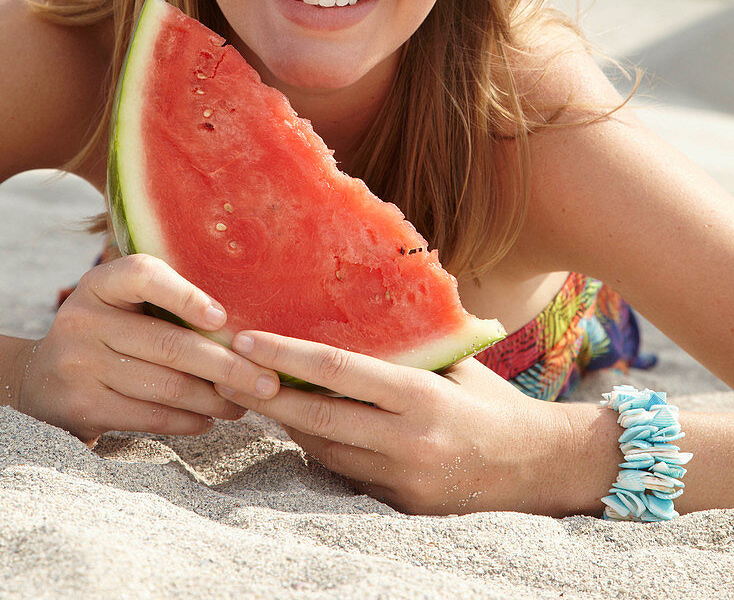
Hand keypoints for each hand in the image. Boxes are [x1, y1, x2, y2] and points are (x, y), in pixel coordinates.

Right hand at [15, 254, 257, 444]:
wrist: (40, 382)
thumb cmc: (106, 334)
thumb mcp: (119, 304)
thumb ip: (164, 301)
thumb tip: (242, 321)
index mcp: (100, 285)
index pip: (143, 274)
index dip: (187, 295)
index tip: (223, 317)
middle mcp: (85, 321)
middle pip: (171, 344)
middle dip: (228, 365)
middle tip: (267, 380)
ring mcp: (80, 366)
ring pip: (168, 386)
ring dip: (216, 399)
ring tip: (245, 402)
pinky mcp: (83, 407)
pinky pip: (151, 417)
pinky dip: (190, 420)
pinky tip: (211, 418)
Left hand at [212, 330, 564, 514]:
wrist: (538, 467)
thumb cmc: (490, 401)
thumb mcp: (453, 364)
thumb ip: (405, 347)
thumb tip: (350, 312)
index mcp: (420, 396)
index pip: (337, 372)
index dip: (285, 356)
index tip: (245, 340)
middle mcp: (407, 441)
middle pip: (315, 419)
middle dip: (264, 395)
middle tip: (222, 371)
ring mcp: (401, 480)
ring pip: (322, 450)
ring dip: (286, 423)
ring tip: (253, 391)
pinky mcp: (398, 507)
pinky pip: (343, 474)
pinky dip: (319, 448)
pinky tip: (302, 425)